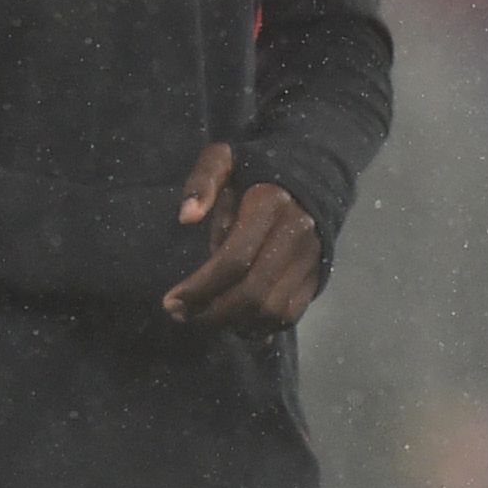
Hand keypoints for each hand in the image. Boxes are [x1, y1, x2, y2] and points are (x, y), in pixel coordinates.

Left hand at [160, 139, 324, 331]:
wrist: (314, 176)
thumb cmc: (257, 170)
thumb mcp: (225, 158)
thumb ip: (202, 181)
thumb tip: (186, 218)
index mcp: (270, 205)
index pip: (234, 260)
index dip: (200, 288)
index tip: (171, 301)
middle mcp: (296, 235)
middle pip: (252, 292)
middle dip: (212, 312)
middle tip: (181, 315)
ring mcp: (310, 259)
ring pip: (271, 310)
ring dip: (234, 323)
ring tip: (204, 318)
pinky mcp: (316, 276)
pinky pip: (289, 315)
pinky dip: (260, 328)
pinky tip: (234, 323)